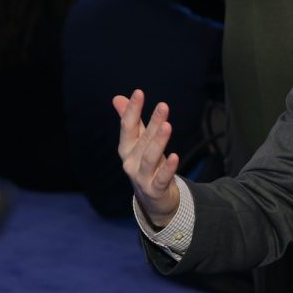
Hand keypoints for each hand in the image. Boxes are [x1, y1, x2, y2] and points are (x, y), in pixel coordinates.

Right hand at [113, 89, 180, 226]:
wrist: (152, 200)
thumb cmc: (146, 165)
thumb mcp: (138, 143)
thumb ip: (131, 122)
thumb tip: (118, 98)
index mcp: (126, 148)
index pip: (127, 126)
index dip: (132, 110)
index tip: (139, 92)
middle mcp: (131, 162)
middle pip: (143, 139)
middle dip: (153, 122)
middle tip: (163, 106)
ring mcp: (141, 177)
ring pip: (150, 157)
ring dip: (159, 142)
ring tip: (167, 126)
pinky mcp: (154, 189)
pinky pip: (161, 178)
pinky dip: (167, 168)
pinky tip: (175, 156)